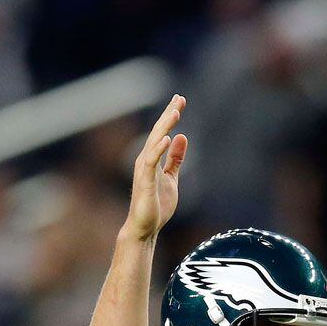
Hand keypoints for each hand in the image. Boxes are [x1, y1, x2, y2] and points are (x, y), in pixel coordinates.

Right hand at [124, 94, 188, 240]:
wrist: (146, 227)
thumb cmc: (156, 204)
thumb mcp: (171, 177)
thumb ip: (175, 159)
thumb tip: (181, 137)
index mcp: (152, 158)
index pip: (162, 132)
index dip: (170, 116)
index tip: (180, 100)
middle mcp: (146, 159)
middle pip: (158, 132)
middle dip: (168, 115)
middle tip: (180, 98)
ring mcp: (144, 170)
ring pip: (155, 143)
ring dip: (165, 127)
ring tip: (175, 112)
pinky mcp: (145, 181)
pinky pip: (152, 161)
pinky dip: (159, 149)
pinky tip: (167, 138)